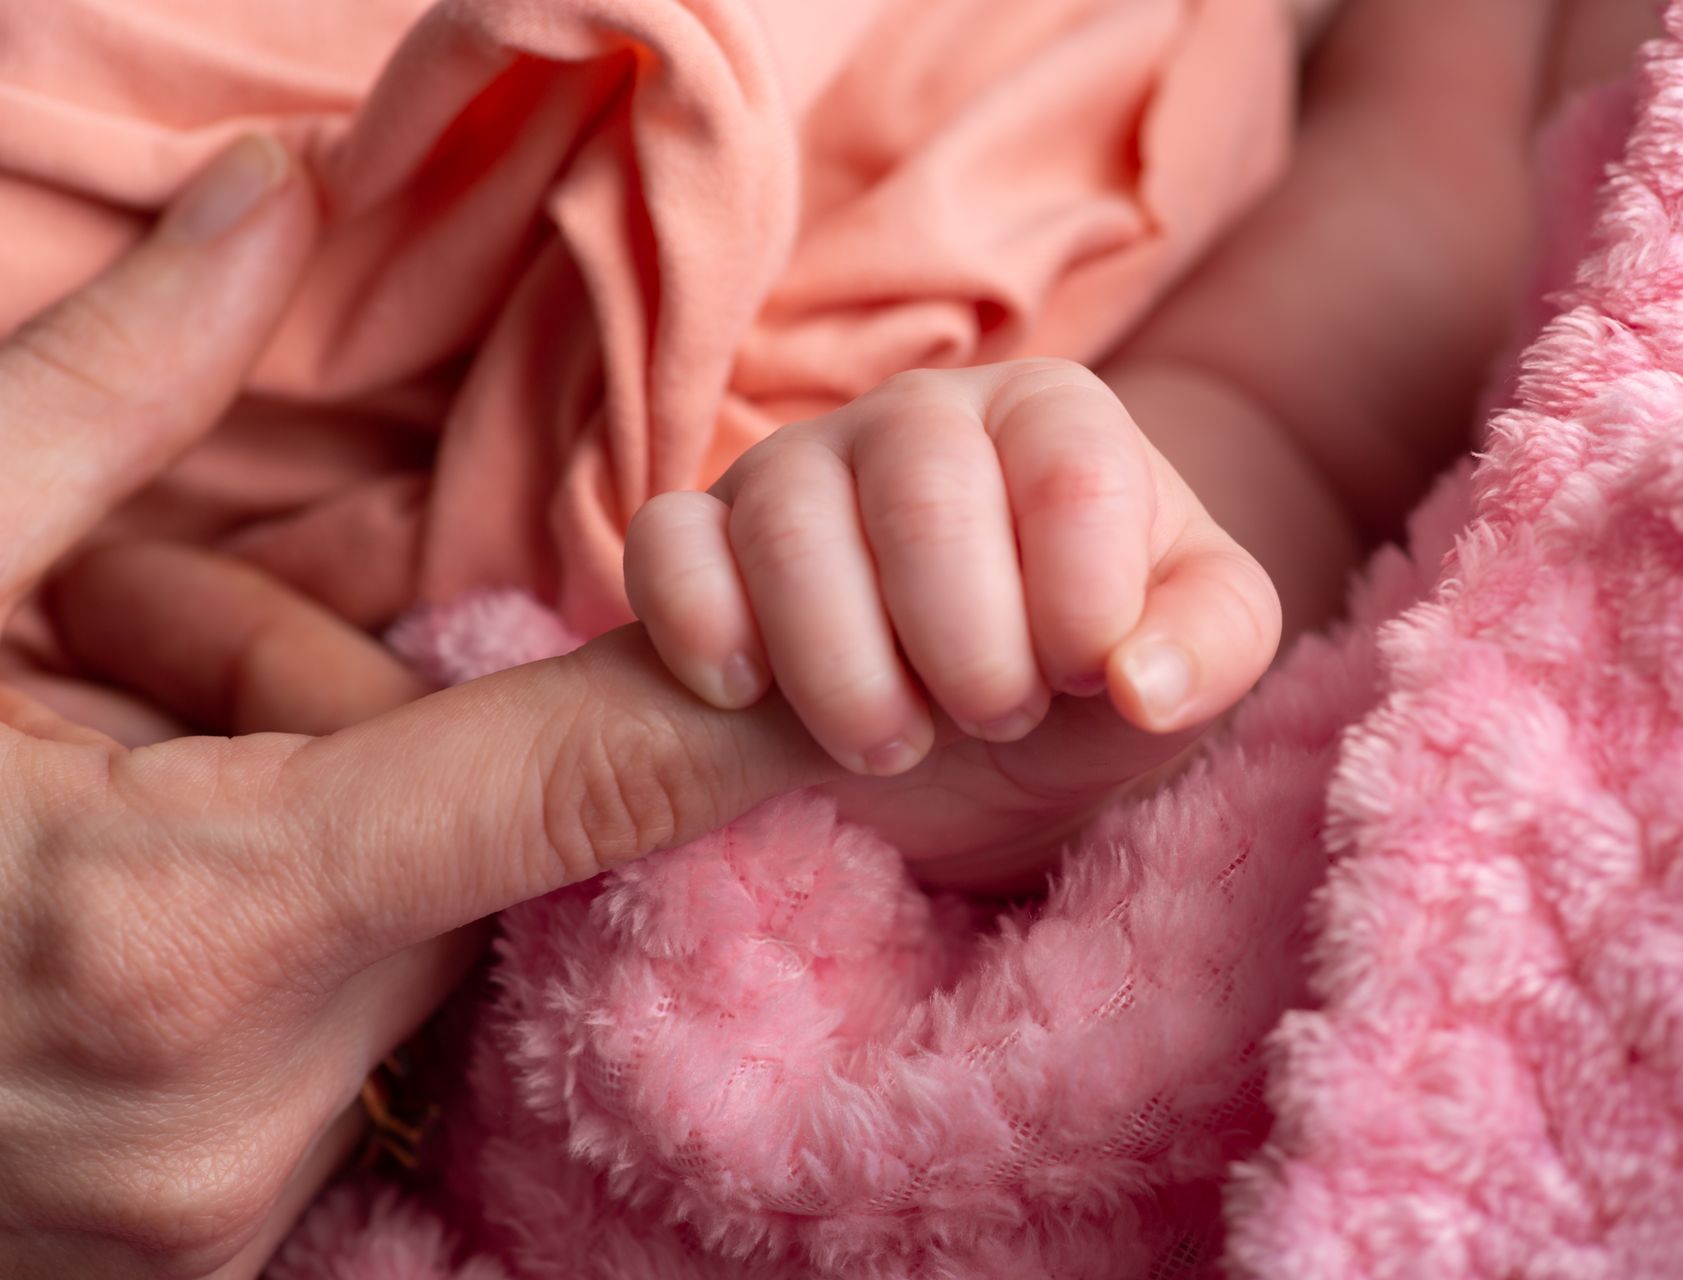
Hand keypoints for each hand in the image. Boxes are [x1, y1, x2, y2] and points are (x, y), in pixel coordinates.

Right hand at [0, 138, 832, 1278]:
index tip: (902, 679)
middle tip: (119, 689)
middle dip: (334, 739)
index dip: (745, 715)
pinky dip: (255, 967)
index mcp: (184, 920)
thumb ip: (98, 399)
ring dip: (289, 847)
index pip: (566, 783)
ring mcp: (206, 1209)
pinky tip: (95, 928)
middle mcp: (229, 1098)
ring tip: (76, 800)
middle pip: (449, 853)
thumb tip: (267, 201)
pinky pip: (318, 1050)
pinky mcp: (185, 1260)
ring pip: (383, 949)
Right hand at [624, 360, 1281, 874]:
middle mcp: (921, 417)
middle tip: (991, 720)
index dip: (1079, 598)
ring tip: (888, 743)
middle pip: (925, 487)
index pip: (1071, 468)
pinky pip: (667, 545)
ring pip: (789, 520)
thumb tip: (1141, 679)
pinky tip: (745, 694)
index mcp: (1055, 417)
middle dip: (965, 639)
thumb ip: (1209, 647)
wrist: (971, 734)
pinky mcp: (703, 535)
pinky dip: (700, 624)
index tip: (1084, 681)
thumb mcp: (1178, 668)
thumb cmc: (1083, 679)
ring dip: (843, 663)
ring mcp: (799, 468)